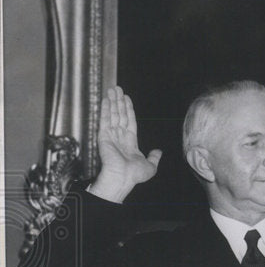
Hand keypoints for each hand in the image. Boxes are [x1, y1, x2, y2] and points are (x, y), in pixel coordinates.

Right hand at [90, 86, 161, 202]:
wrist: (123, 178)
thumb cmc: (135, 175)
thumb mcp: (151, 166)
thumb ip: (154, 157)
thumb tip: (159, 151)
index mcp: (130, 143)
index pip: (129, 122)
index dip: (128, 110)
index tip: (126, 99)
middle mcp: (120, 138)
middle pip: (120, 115)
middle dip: (119, 102)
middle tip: (118, 88)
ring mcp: (111, 136)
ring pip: (113, 115)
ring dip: (113, 101)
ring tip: (113, 89)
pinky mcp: (104, 136)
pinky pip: (105, 119)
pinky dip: (106, 109)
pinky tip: (106, 99)